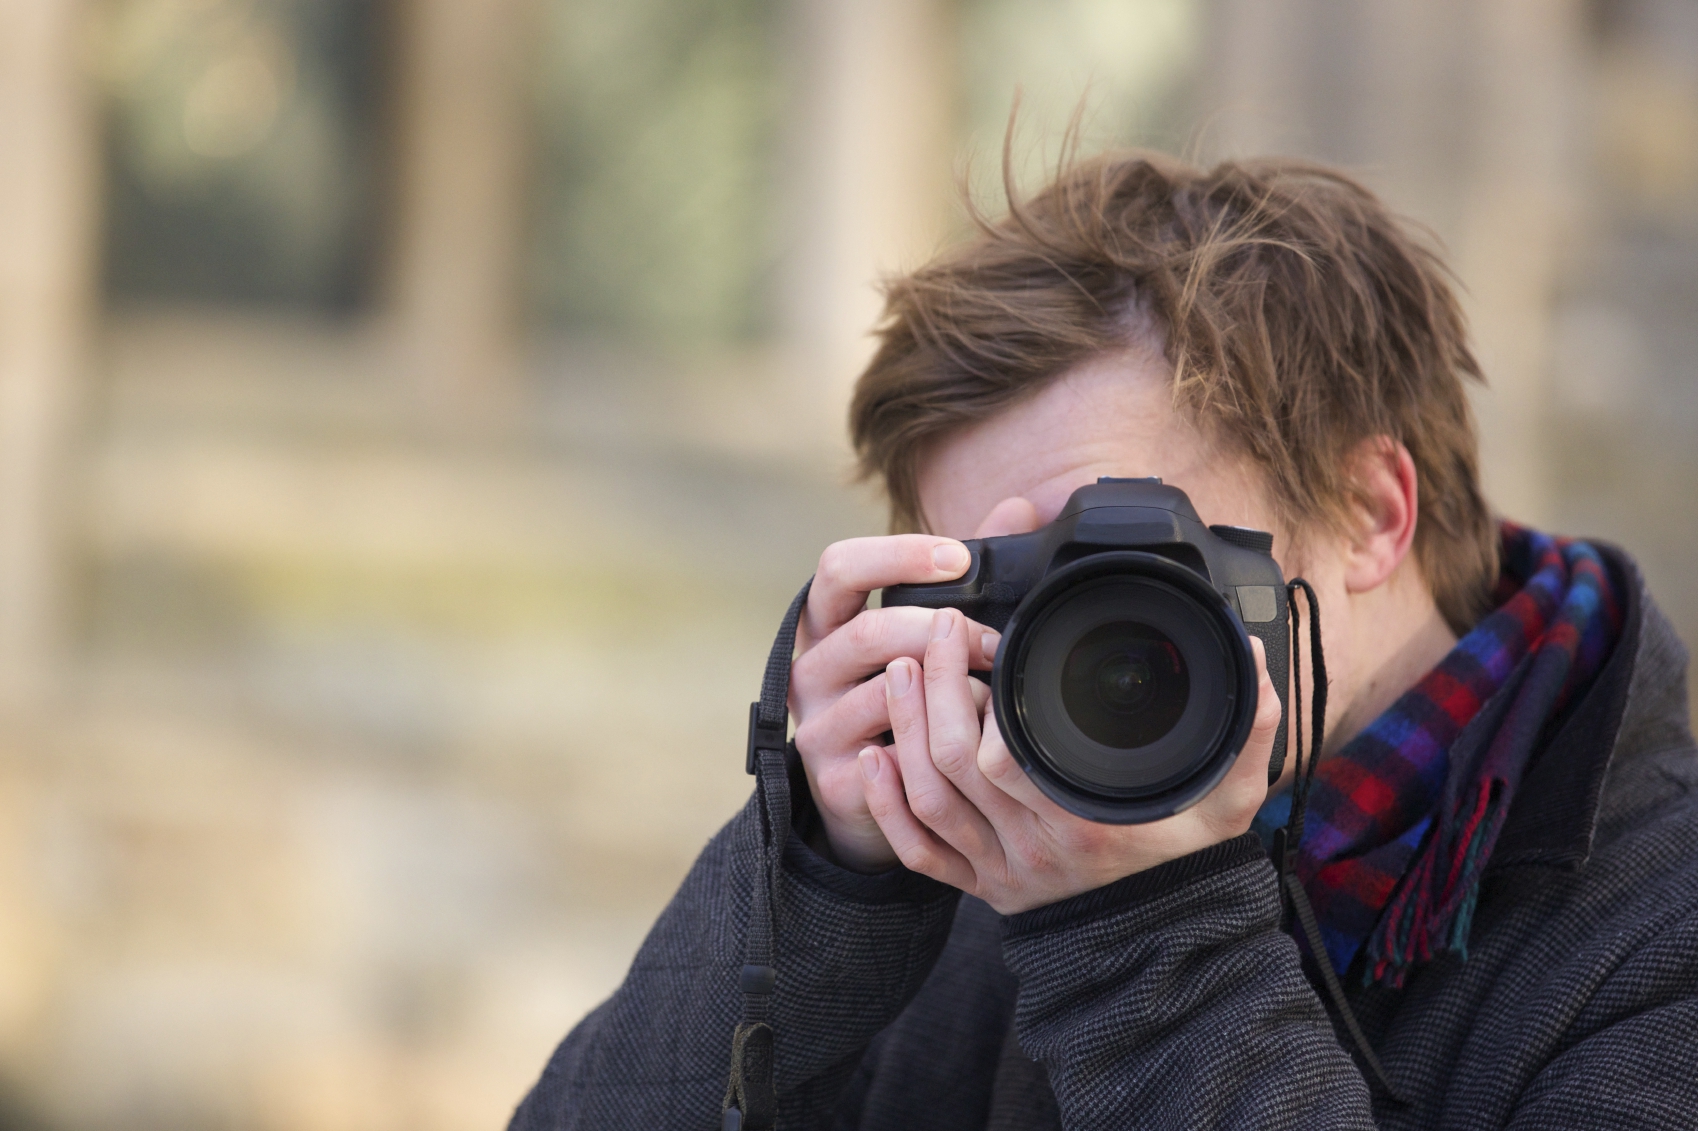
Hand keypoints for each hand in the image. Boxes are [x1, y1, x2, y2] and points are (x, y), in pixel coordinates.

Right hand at [788, 534, 998, 871]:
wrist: (871, 802)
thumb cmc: (904, 702)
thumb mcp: (927, 633)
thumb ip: (965, 575)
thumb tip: (1018, 508)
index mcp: (828, 624)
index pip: (839, 567)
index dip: (897, 555)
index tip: (959, 559)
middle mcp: (811, 669)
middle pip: (868, 632)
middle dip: (939, 633)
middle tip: (993, 642)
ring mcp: (816, 727)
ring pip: (883, 694)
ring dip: (947, 690)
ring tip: (989, 694)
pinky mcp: (834, 780)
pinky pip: (892, 755)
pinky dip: (936, 744)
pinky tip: (966, 743)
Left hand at [859, 606, 1281, 913]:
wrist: (1171, 951)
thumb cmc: (1192, 865)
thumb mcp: (1231, 796)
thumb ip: (1246, 728)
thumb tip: (1254, 657)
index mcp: (1083, 820)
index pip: (1001, 754)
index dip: (971, 692)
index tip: (973, 633)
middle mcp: (1033, 849)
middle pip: (950, 765)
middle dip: (930, 689)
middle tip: (931, 632)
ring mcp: (1000, 873)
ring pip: (927, 799)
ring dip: (903, 731)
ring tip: (899, 670)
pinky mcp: (981, 889)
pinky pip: (918, 854)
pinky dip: (885, 809)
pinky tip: (869, 760)